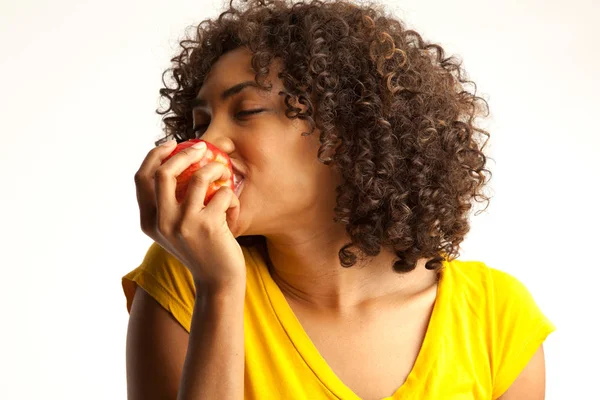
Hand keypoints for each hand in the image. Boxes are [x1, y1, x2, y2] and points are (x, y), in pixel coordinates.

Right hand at [134, 140, 245, 289]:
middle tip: (201, 147)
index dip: (154, 156)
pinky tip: (233, 208)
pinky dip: (231, 195)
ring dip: (215, 169)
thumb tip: (177, 161)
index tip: (171, 144)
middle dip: (183, 153)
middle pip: (163, 173)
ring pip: (198, 177)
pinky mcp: (207, 226)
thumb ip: (170, 204)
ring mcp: (183, 224)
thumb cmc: (201, 249)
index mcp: (148, 221)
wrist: (218, 280)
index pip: (142, 178)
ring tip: (224, 172)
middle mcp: (161, 222)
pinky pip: (222, 193)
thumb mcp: (177, 229)